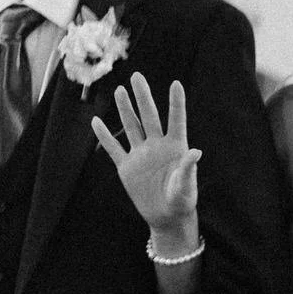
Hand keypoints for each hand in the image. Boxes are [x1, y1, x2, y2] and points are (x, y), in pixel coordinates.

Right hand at [90, 73, 199, 237]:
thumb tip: (196, 152)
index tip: (176, 83)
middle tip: (136, 76)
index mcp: (176, 147)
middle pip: (149, 116)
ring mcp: (141, 154)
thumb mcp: (187, 186)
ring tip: (120, 90)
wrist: (167, 217)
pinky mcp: (127, 167)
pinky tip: (96, 122)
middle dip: (143, 97)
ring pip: (131, 127)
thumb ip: (189, 169)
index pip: (176, 120)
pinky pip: (114, 148)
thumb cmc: (182, 200)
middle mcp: (157, 146)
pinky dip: (105, 136)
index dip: (176, 103)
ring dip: (126, 109)